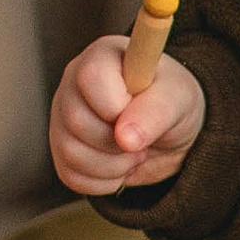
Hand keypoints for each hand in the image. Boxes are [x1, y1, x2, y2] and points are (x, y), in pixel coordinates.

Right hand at [49, 35, 205, 196]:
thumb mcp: (177, 99)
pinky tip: (121, 167)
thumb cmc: (172, 102)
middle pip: (78, 121)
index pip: (91, 78)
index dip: (118, 106)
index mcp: (102, 57)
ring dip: (114, 166)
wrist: (169, 133)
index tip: (140, 111)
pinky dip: (104, 182)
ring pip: (71, 152)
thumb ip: (156, 111)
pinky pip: (71, 176)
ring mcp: (62, 118)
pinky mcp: (61, 150)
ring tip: (135, 154)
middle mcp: (74, 84)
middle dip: (119, 142)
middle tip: (144, 140)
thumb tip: (126, 138)